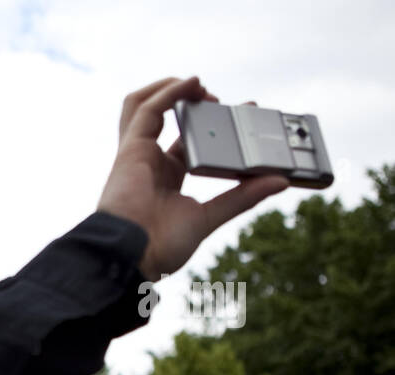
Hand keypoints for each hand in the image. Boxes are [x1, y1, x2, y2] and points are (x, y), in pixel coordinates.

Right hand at [97, 77, 289, 280]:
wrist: (135, 255)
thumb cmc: (162, 245)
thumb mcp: (211, 217)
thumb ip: (242, 197)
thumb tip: (280, 181)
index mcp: (168, 177)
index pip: (191, 140)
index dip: (215, 124)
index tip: (244, 113)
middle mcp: (152, 161)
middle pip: (168, 119)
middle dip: (193, 101)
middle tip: (219, 100)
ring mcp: (139, 153)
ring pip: (145, 105)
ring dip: (172, 88)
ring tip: (199, 85)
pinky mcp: (131, 147)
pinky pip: (147, 108)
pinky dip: (170, 91)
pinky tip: (193, 83)